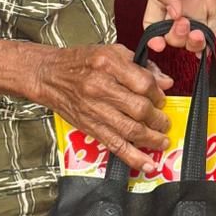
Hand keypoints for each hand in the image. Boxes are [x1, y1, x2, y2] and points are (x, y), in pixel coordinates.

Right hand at [28, 42, 173, 174]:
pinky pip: (115, 145)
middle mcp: (100, 87)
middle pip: (139, 108)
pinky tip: (148, 163)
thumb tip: (166, 82)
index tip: (161, 99)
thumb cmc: (80, 62)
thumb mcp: (111, 52)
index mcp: (108, 63)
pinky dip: (134, 157)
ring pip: (131, 130)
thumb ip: (141, 66)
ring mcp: (94, 109)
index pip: (144, 82)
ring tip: (162, 139)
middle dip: (158, 118)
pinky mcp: (90, 127)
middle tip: (164, 120)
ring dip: (152, 138)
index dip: (158, 94)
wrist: (49, 75)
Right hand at [144, 0, 215, 51]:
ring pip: (190, 37)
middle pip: (170, 32)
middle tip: (183, 22)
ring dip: (190, 44)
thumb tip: (171, 14)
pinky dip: (206, 46)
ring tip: (197, 34)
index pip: (151, 22)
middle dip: (174, 36)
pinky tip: (204, 47)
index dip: (152, 36)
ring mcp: (200, 4)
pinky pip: (211, 33)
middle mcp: (179, 0)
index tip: (158, 43)